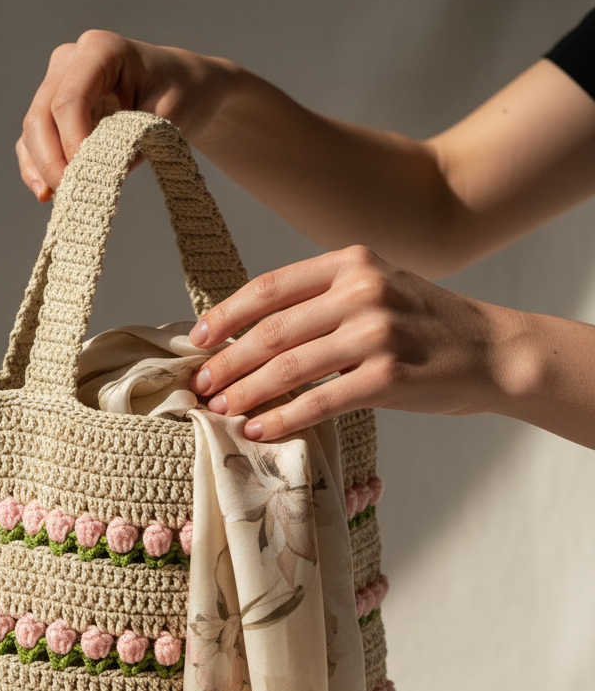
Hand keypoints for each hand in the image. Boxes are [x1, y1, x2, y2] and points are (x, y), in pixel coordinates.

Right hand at [17, 30, 233, 200]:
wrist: (182, 88)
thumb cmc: (179, 97)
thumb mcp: (165, 118)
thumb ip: (129, 142)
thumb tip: (93, 175)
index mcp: (100, 50)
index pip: (69, 100)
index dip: (72, 142)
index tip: (85, 176)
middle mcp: (70, 60)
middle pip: (41, 115)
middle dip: (52, 160)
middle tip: (71, 194)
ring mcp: (57, 81)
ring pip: (32, 129)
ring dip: (41, 167)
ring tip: (60, 199)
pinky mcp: (53, 107)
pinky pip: (33, 139)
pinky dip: (36, 166)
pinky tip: (47, 194)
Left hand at [188, 245, 523, 439]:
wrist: (493, 352)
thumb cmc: (425, 326)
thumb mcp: (378, 288)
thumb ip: (324, 299)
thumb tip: (252, 332)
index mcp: (352, 262)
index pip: (270, 288)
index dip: (226, 316)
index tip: (197, 340)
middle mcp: (362, 290)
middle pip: (272, 330)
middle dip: (227, 362)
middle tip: (200, 386)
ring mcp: (377, 333)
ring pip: (289, 367)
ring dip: (245, 392)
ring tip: (219, 409)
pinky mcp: (389, 377)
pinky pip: (320, 401)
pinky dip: (283, 417)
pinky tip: (259, 428)